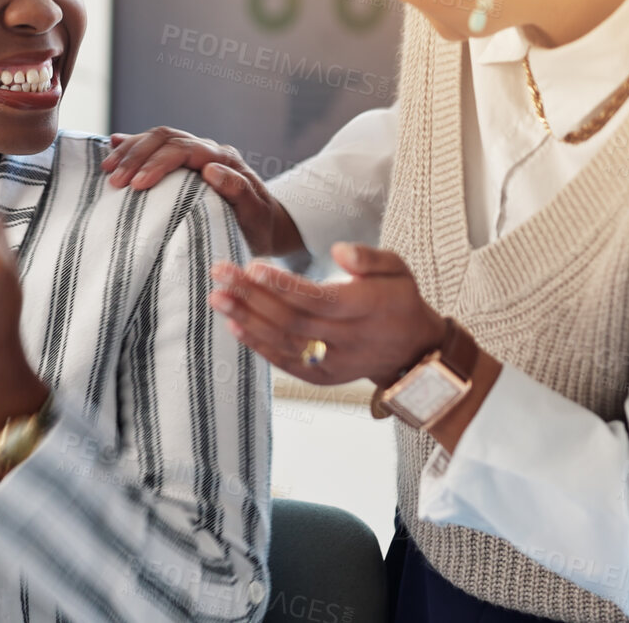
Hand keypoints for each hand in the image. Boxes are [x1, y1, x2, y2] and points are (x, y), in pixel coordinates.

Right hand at [104, 128, 304, 256]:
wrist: (267, 224)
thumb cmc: (260, 225)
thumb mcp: (255, 214)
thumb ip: (239, 191)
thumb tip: (210, 169)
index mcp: (223, 159)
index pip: (184, 150)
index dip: (157, 163)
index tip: (137, 184)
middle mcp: (208, 150)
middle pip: (165, 138)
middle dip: (136, 156)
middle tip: (115, 181)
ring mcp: (195, 153)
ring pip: (157, 138)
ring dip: (130, 150)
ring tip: (108, 168)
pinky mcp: (184, 162)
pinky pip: (155, 146)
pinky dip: (133, 146)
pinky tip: (114, 146)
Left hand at [206, 243, 445, 386]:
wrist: (411, 350)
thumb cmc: (396, 300)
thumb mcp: (397, 269)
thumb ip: (369, 257)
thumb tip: (339, 251)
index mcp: (367, 309)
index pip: (318, 299)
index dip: (283, 285)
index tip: (252, 266)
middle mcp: (349, 340)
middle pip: (293, 319)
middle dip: (252, 296)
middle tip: (221, 272)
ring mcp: (335, 363)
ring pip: (285, 342)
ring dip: (246, 320)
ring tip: (217, 297)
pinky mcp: (322, 377)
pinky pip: (286, 363)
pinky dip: (258, 346)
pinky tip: (234, 326)